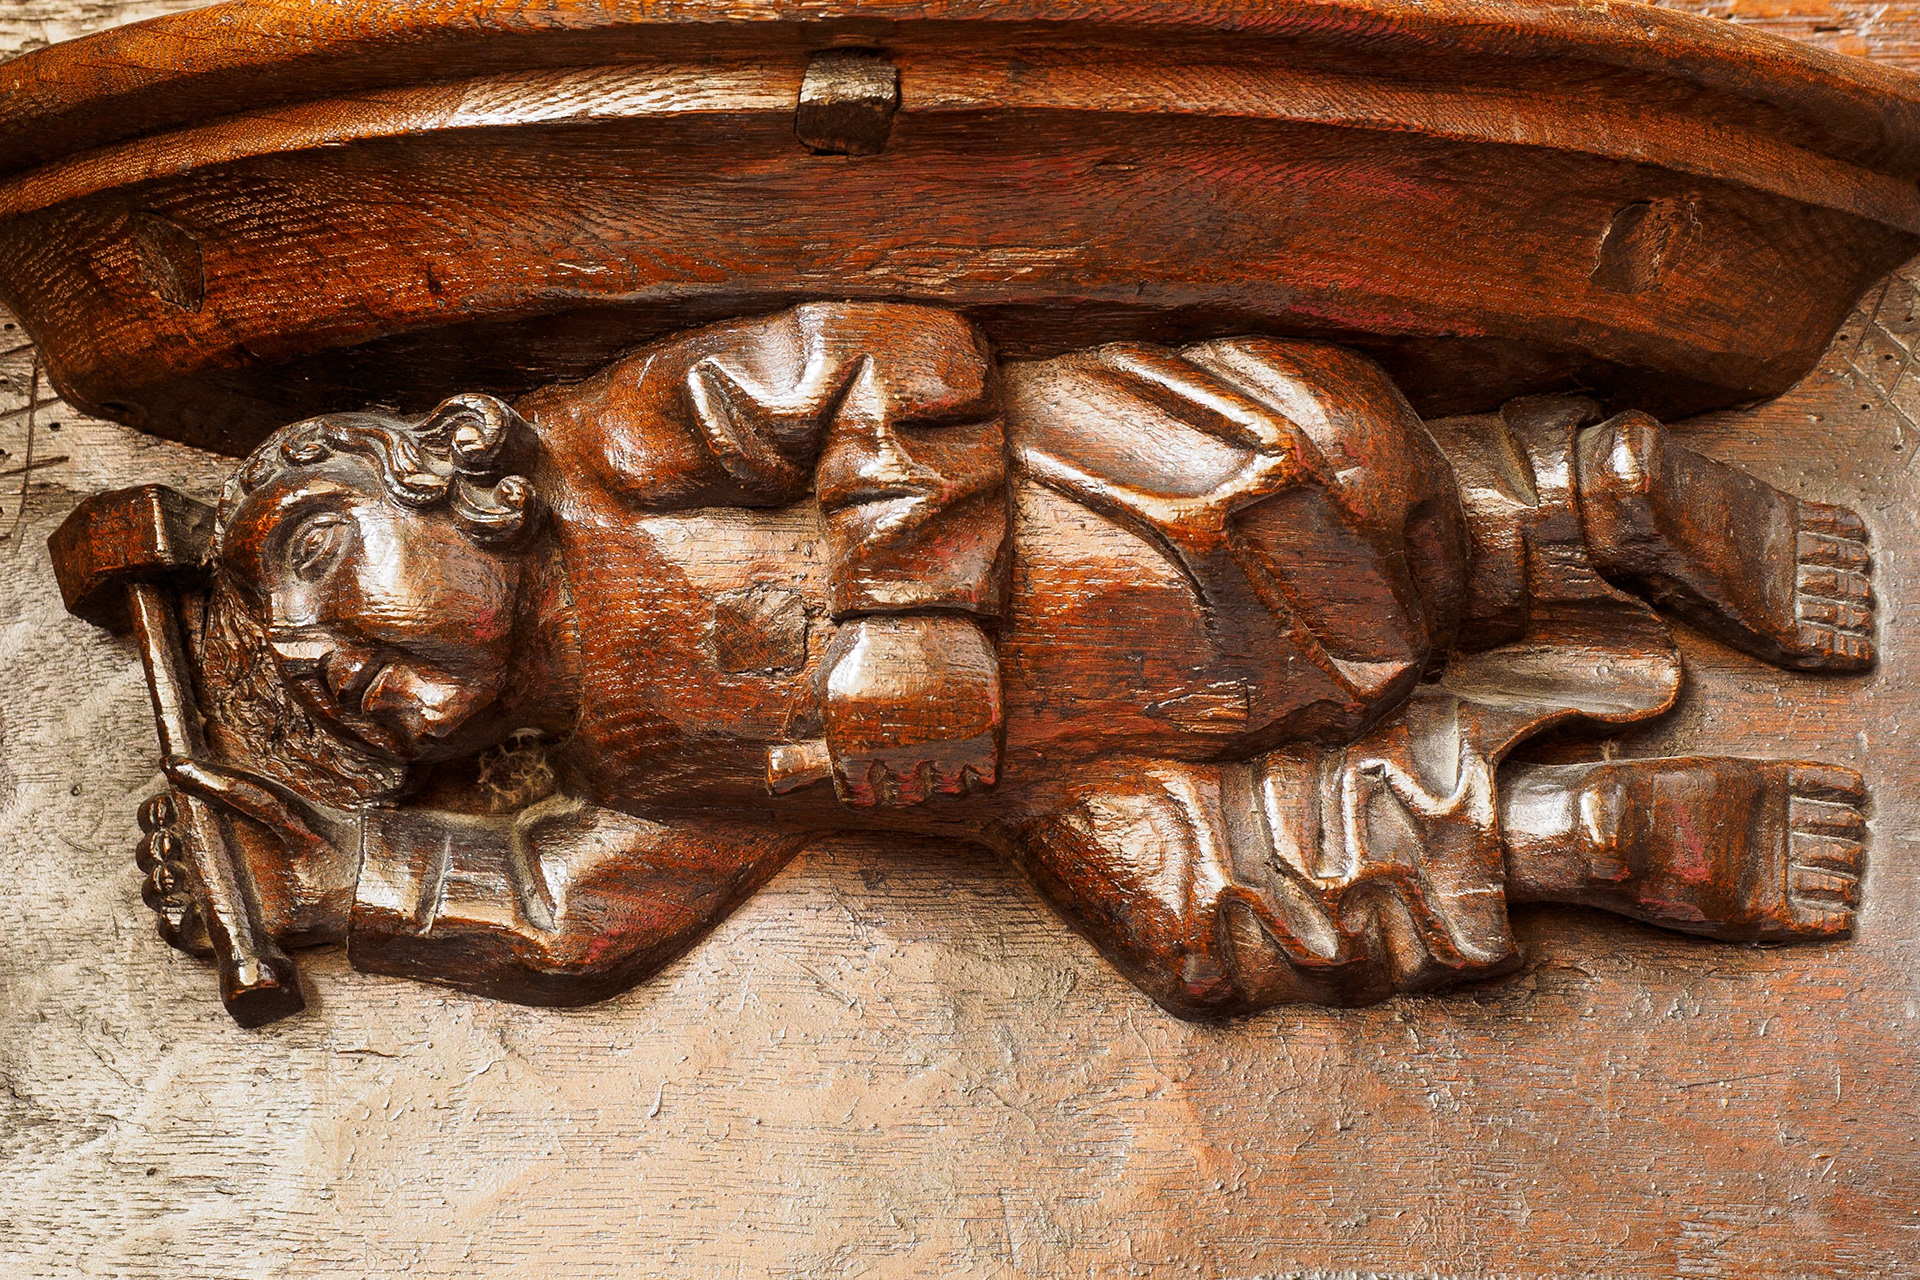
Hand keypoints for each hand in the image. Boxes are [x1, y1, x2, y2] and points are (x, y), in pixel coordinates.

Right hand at [135, 759, 353, 946]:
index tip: (164, 811)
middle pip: (152, 852)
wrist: (349, 877)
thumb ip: (222, 784)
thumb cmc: (315, 831)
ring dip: (155, 883)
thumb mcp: (269, 802)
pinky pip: (178, 932)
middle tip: (173, 844)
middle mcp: (206, 857)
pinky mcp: (222, 925)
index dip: (153, 815)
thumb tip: (171, 764)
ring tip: (177, 873)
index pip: (160, 817)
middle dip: (151, 848)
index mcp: (213, 823)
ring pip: (157, 891)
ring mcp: (212, 892)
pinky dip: (170, 923)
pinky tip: (186, 908)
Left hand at [821, 615, 1000, 806]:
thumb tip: (780, 767)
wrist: (927, 601)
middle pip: (904, 797)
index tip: (877, 765)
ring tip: (940, 742)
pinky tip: (966, 745)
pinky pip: (982, 783)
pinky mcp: (985, 732)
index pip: (860, 799)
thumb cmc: (871, 640)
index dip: (869, 784)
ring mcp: (944, 741)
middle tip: (912, 749)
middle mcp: (896, 748)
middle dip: (905, 778)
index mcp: (852, 741)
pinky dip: (977, 774)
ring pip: (944, 793)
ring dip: (943, 775)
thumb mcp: (829, 676)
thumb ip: (806, 720)